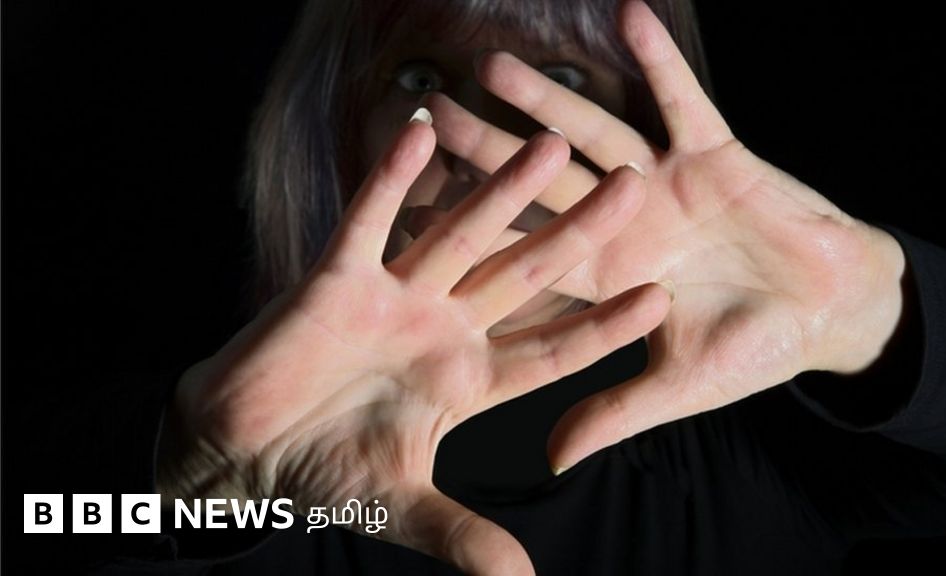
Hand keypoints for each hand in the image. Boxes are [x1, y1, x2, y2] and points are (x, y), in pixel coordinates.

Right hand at [158, 114, 669, 574]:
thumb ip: (464, 538)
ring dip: (501, 189)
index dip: (604, 328)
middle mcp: (442, 329)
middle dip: (577, 233)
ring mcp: (394, 298)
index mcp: (467, 380)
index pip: (552, 351)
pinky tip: (420, 129)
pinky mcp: (338, 279)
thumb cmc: (324, 477)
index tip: (661, 301)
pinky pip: (368, 220)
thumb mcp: (403, 506)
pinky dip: (390, 180)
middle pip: (524, 275)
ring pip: (460, 234)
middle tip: (635, 187)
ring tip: (551, 144)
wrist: (243, 454)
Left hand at [425, 0, 906, 472]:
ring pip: (597, 133)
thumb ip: (613, 413)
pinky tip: (627, 15)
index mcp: (609, 273)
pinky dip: (658, 62)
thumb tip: (549, 463)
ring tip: (496, 66)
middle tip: (435, 114)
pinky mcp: (715, 154)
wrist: (830, 312)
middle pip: (544, 182)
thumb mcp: (679, 386)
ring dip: (551, 99)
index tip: (417, 210)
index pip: (529, 250)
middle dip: (491, 150)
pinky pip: (681, 101)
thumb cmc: (756, 350)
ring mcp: (666, 183)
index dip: (477, 234)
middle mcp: (626, 221)